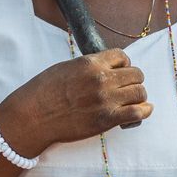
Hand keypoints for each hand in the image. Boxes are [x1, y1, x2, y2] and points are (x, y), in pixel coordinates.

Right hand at [0, 49, 150, 153]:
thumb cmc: (44, 92)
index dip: (124, 64)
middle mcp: (101, 79)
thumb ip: (88, 67)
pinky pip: (137, 112)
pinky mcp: (107, 119)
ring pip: (140, 92)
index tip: (121, 71)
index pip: (122, 56)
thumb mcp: (66, 68)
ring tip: (132, 100)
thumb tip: (104, 68)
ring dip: (138, 96)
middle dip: (134, 80)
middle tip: (127, 88)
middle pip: (136, 74)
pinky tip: (142, 111)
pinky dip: (143, 111)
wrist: (33, 116)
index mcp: (91, 63)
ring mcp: (106, 100)